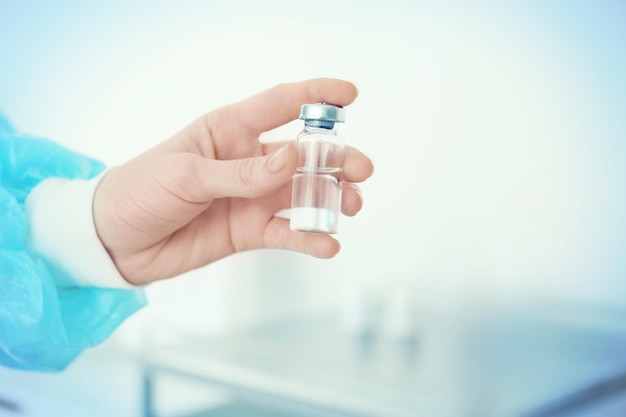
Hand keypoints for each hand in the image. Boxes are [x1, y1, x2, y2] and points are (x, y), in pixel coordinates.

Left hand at [93, 78, 373, 284]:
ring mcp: (251, 197)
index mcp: (229, 131)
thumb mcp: (186, 175)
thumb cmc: (140, 190)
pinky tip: (328, 244)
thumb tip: (292, 160)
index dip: (316, 97)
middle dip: (336, 160)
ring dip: (331, 198)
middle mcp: (248, 161)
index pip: (279, 105)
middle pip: (303, 155)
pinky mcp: (249, 231)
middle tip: (361, 170)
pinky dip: (309, 239)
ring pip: (302, 194)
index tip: (349, 95)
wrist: (114, 242)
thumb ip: (241, 172)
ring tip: (351, 206)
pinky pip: (287, 233)